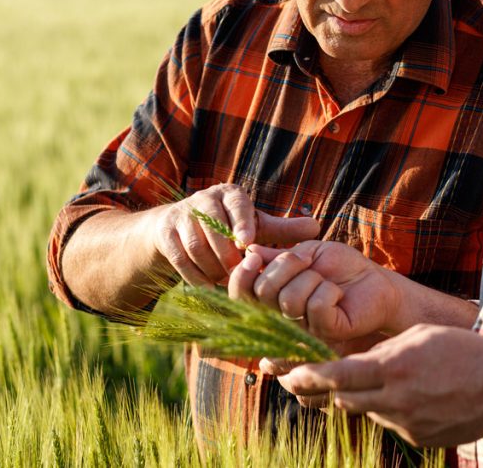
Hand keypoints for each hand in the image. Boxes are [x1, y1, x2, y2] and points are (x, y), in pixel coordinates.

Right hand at [150, 184, 318, 287]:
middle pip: (213, 228)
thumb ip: (283, 230)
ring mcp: (181, 216)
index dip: (242, 223)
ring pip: (196, 245)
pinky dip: (194, 275)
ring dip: (212, 267)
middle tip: (240, 274)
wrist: (180, 227)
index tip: (247, 242)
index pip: (236, 204)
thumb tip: (317, 228)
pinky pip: (179, 258)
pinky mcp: (165, 234)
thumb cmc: (229, 228)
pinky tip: (208, 287)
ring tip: (226, 282)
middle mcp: (204, 200)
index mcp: (230, 195)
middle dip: (227, 254)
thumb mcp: (256, 226)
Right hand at [228, 240, 400, 341]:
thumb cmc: (341, 267)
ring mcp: (302, 329)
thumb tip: (248, 250)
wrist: (375, 280)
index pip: (241, 295)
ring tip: (328, 282)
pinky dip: (329, 291)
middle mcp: (282, 318)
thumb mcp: (306, 253)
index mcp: (272, 299)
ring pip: (289, 300)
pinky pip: (315, 307)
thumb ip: (277, 257)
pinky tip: (338, 296)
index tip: (254, 257)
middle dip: (286, 266)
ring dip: (312, 278)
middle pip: (263, 293)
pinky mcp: (325, 334)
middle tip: (308, 261)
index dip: (241, 276)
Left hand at [278, 325, 482, 446]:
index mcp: (393, 368)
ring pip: (368, 411)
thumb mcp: (418, 337)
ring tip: (379, 380)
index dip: (308, 376)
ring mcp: (406, 424)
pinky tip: (417, 396)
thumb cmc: (463, 351)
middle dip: (321, 390)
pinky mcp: (418, 439)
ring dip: (363, 398)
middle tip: (299, 381)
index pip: (338, 375)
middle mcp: (395, 399)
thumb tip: (355, 366)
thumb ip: (382, 352)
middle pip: (343, 399)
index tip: (288, 374)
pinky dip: (393, 410)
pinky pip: (392, 423)